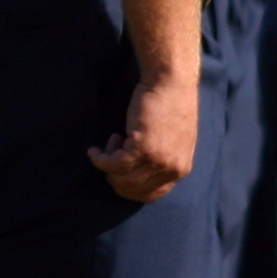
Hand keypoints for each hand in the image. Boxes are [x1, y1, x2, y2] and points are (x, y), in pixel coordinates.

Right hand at [89, 70, 198, 203]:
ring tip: (112, 142)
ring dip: (108, 163)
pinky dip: (99, 159)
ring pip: (120, 179)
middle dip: (115, 175)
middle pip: (132, 190)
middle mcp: (172, 169)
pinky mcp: (143, 148)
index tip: (119, 172)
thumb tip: (136, 174)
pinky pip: (112, 164)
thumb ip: (161, 160)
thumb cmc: (169, 105)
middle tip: (114, 152)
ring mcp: (158, 160)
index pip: (150, 195)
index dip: (129, 187)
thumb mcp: (173, 141)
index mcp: (181, 169)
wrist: (172, 82)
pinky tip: (95, 150)